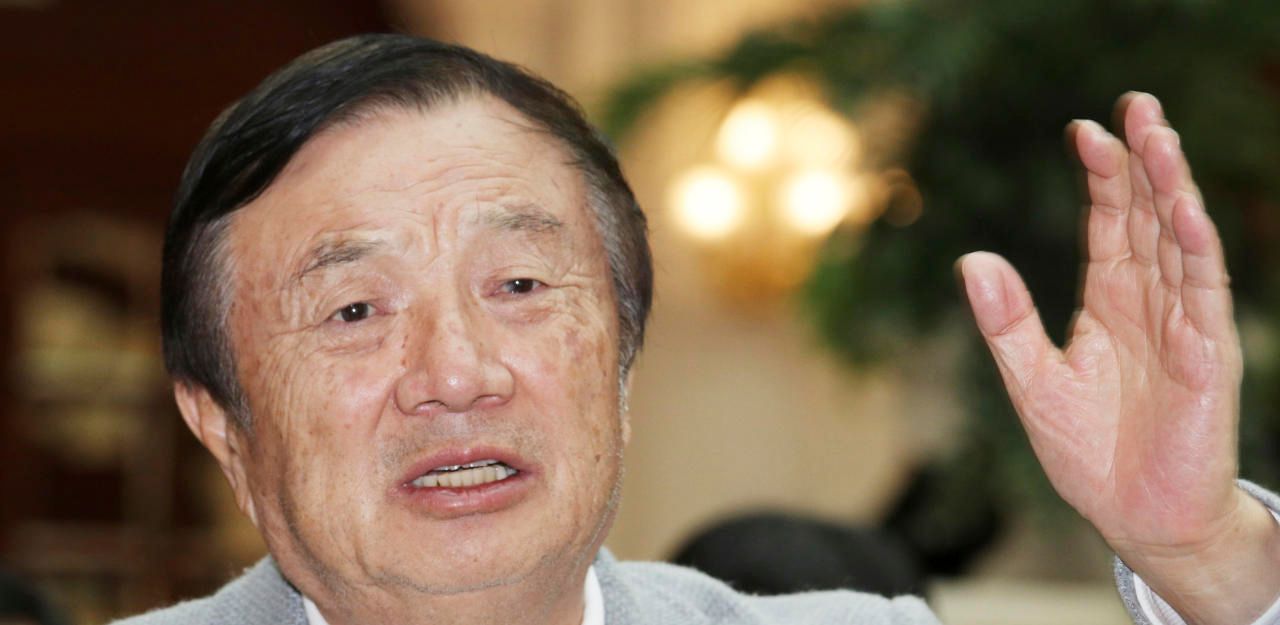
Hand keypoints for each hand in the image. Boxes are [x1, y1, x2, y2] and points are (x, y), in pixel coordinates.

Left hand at [959, 92, 1279, 624]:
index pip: (1110, 225)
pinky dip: (1196, 252)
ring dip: (1172, 190)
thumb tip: (972, 259)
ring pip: (1180, 243)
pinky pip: (1204, 295)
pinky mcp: (1206, 358)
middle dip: (1143, 161)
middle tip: (1136, 104)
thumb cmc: (1089, 454)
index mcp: (1108, 304)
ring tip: (1160, 137)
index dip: (1102, 177)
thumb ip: (1007, 322)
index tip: (1083, 130)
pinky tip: (1186, 212)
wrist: (1137, 520)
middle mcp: (1149, 304)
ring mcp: (1183, 327)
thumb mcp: (1032, 381)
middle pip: (1150, 218)